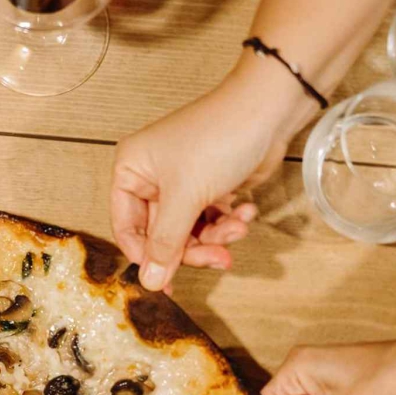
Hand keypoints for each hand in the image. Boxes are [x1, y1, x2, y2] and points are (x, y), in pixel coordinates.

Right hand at [110, 81, 275, 291]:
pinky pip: (212, 221)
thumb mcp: (185, 196)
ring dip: (216, 237)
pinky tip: (246, 212)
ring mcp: (183, 183)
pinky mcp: (210, 187)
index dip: (146, 257)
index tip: (165, 280)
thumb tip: (150, 282)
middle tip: (216, 258)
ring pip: (190, 232)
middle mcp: (153, 178)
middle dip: (192, 249)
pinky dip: (230, 222)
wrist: (268, 111)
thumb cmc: (219, 137)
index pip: (127, 228)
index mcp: (132, 171)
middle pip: (162, 235)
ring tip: (237, 229)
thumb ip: (166, 243)